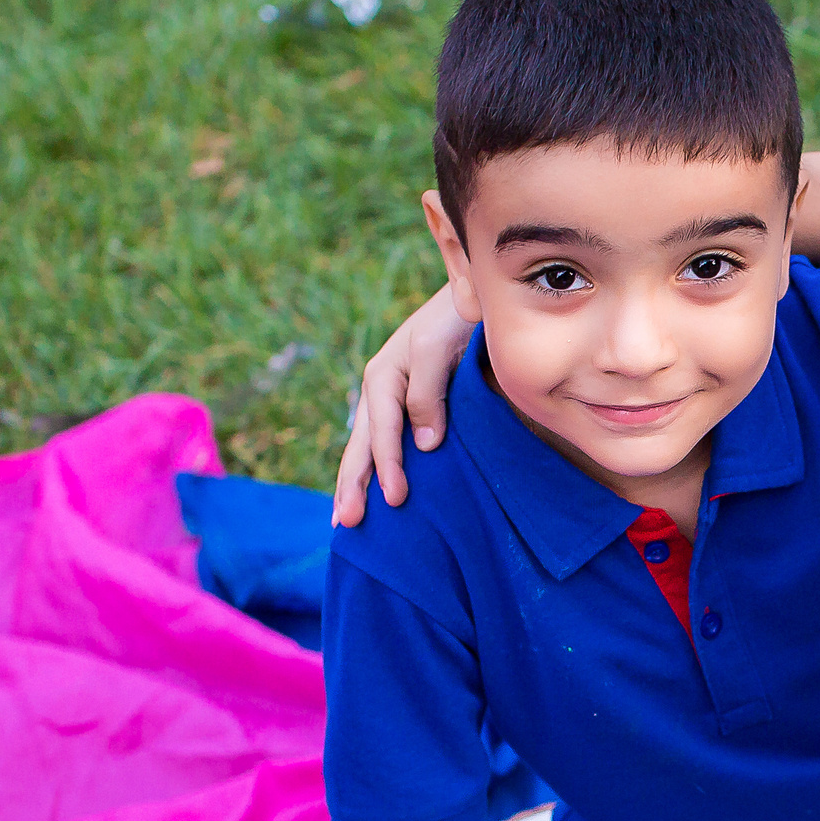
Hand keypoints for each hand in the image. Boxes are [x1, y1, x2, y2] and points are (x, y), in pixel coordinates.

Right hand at [331, 284, 476, 523]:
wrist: (473, 296)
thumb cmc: (456, 318)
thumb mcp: (438, 347)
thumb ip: (427, 392)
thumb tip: (424, 445)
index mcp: (382, 377)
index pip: (382, 433)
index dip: (387, 467)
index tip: (396, 500)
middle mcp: (380, 391)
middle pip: (361, 446)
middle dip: (352, 486)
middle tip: (346, 524)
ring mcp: (390, 400)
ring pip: (367, 448)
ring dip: (357, 484)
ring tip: (346, 518)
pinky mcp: (407, 405)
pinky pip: (385, 443)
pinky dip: (376, 469)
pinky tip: (374, 491)